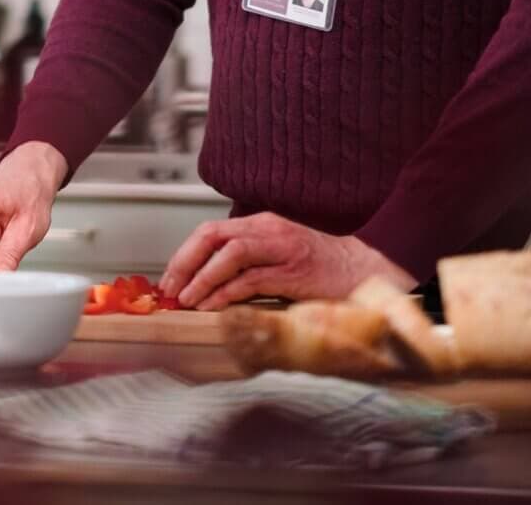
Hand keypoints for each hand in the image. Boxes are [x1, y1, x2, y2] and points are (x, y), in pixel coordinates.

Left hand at [160, 211, 415, 309]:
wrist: (360, 270)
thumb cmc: (317, 268)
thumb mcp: (276, 255)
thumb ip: (247, 262)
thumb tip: (206, 283)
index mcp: (261, 224)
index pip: (212, 231)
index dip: (185, 254)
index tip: (170, 278)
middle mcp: (268, 230)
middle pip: (214, 235)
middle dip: (186, 262)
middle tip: (170, 288)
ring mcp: (281, 249)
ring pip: (230, 253)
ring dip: (203, 278)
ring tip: (187, 300)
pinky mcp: (292, 272)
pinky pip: (250, 279)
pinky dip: (226, 293)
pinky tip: (213, 307)